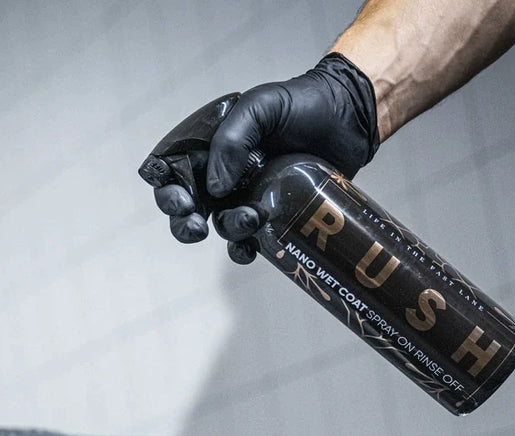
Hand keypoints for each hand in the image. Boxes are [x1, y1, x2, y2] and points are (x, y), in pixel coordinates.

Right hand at [149, 54, 378, 262]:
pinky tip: (252, 250)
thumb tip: (215, 189)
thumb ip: (232, 139)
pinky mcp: (269, 216)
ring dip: (227, 230)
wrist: (347, 119)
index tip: (183, 200)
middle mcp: (220, 175)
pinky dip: (244, 251)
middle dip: (183, 223)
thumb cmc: (301, 104)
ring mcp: (244, 198)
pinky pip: (247, 243)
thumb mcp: (260, 107)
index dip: (166, 191)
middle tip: (197, 227)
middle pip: (184, 208)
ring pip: (218, 227)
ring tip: (251, 219)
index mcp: (208, 147)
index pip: (170, 173)